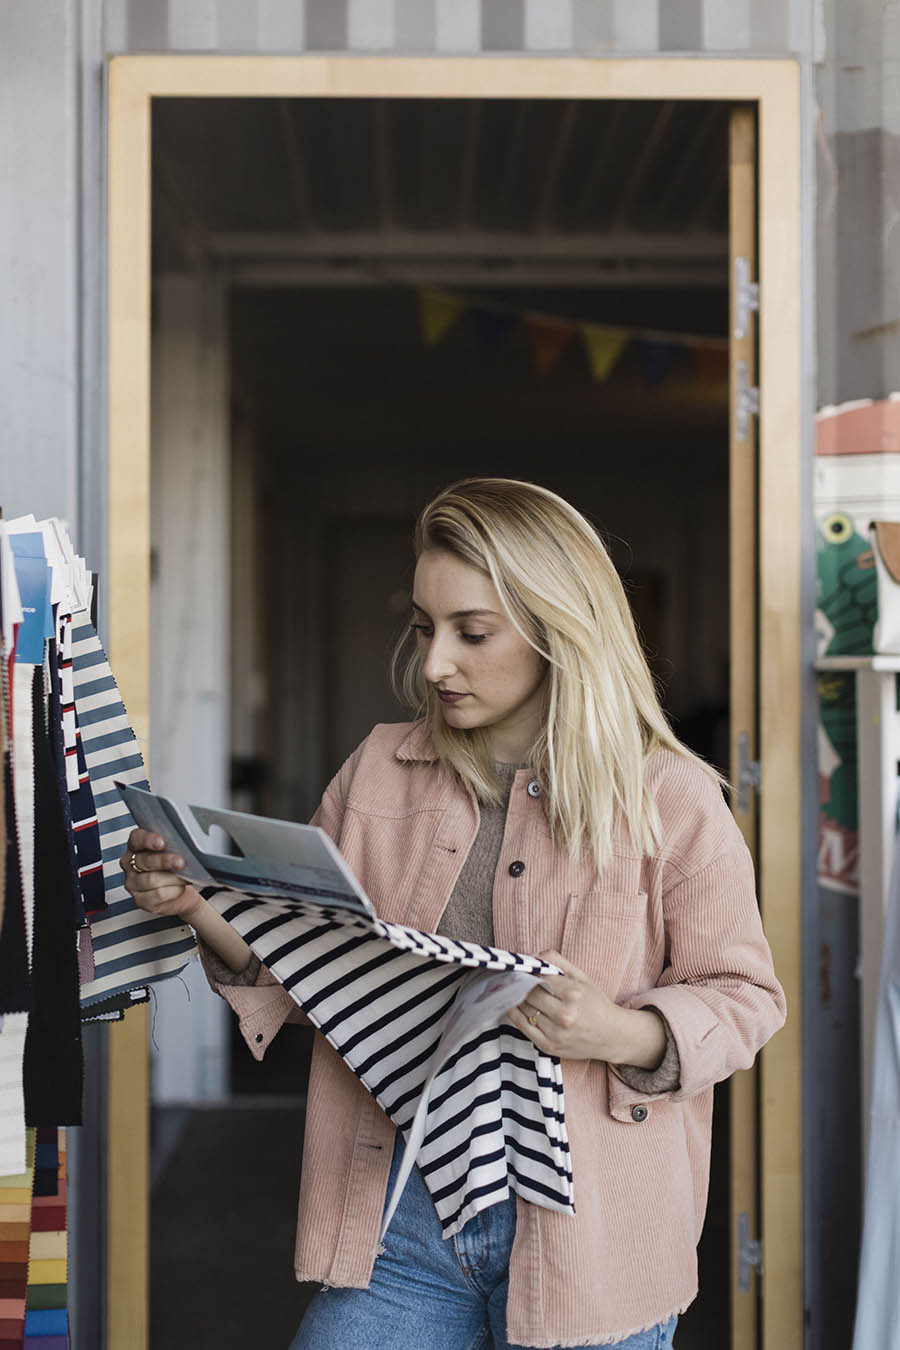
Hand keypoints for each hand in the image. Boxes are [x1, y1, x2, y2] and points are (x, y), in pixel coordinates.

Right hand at [120, 828, 203, 921]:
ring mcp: (133, 882)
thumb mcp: (174, 850)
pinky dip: (173, 891)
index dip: (148, 840)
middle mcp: (130, 863)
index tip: (162, 843)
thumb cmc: (174, 866)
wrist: (182, 890)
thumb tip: (184, 844)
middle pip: (144, 860)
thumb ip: (173, 844)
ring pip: (151, 880)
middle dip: (165, 861)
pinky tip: (180, 887)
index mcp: (136, 845)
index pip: (136, 839)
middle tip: (180, 863)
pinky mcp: (140, 899)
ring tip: (185, 877)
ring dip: (172, 878)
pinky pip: (157, 895)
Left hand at [506, 950, 665, 1067]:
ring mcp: (556, 1032)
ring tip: (512, 989)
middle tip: (512, 977)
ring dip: (517, 998)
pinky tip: (512, 1005)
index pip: (539, 977)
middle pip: (530, 993)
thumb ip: (558, 961)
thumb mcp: (582, 977)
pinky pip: (523, 1027)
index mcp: (574, 994)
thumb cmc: (596, 1004)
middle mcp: (564, 1014)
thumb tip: (534, 955)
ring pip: (525, 1009)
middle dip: (521, 984)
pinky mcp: (549, 1046)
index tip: (520, 968)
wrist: (611, 1036)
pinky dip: (515, 1014)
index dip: (529, 971)